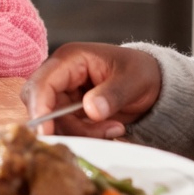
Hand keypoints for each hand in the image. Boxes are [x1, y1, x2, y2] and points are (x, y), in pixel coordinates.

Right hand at [21, 42, 161, 137]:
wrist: (153, 84)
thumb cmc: (141, 72)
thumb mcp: (133, 80)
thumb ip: (112, 94)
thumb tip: (91, 110)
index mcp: (70, 58)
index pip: (41, 83)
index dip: (39, 107)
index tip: (45, 133)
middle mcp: (60, 75)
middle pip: (42, 106)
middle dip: (66, 125)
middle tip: (98, 133)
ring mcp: (64, 94)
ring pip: (55, 122)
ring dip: (83, 133)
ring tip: (114, 128)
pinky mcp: (69, 111)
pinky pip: (68, 129)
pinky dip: (86, 135)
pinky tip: (110, 129)